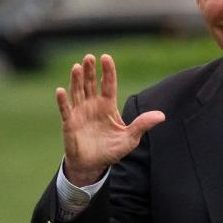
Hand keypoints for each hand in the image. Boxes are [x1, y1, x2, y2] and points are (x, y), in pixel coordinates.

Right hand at [55, 53, 164, 185]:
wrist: (93, 165)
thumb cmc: (111, 150)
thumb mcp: (130, 138)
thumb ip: (142, 125)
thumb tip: (162, 115)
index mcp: (108, 106)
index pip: (108, 84)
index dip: (107, 71)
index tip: (106, 57)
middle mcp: (93, 105)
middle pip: (91, 83)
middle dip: (90, 70)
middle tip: (89, 57)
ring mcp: (80, 112)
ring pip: (77, 92)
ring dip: (76, 80)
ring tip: (77, 67)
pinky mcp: (70, 122)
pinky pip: (65, 109)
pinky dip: (62, 101)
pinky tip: (61, 90)